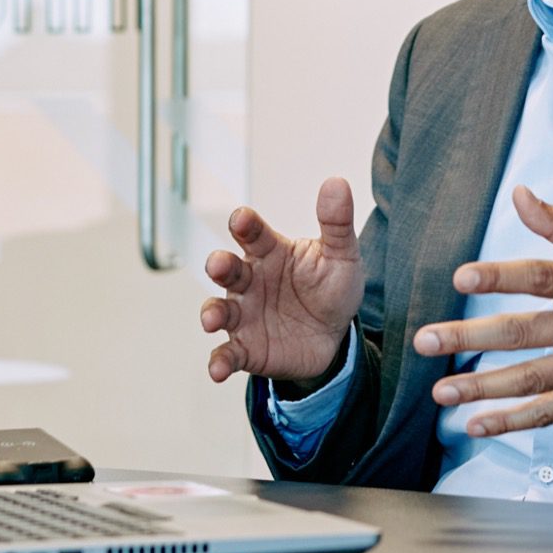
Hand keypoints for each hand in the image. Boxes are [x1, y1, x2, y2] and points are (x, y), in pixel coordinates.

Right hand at [200, 179, 366, 385]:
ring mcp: (245, 314)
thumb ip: (336, 223)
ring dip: (211, 313)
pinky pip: (227, 354)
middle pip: (227, 268)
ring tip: (211, 320)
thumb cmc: (331, 286)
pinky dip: (218, 362)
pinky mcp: (247, 348)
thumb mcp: (341, 255)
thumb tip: (337, 182)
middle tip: (219, 264)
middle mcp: (250, 280)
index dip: (245, 224)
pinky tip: (217, 370)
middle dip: (219, 265)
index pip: (251, 232)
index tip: (242, 219)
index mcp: (270, 251)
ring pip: (219, 310)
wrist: (336, 335)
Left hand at [413, 186, 552, 435]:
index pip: (541, 277)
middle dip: (470, 337)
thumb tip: (518, 194)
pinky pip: (550, 413)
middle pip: (525, 332)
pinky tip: (477, 424)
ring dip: (481, 387)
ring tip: (440, 390)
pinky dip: (512, 421)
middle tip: (426, 340)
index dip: (500, 277)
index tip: (461, 278)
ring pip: (531, 379)